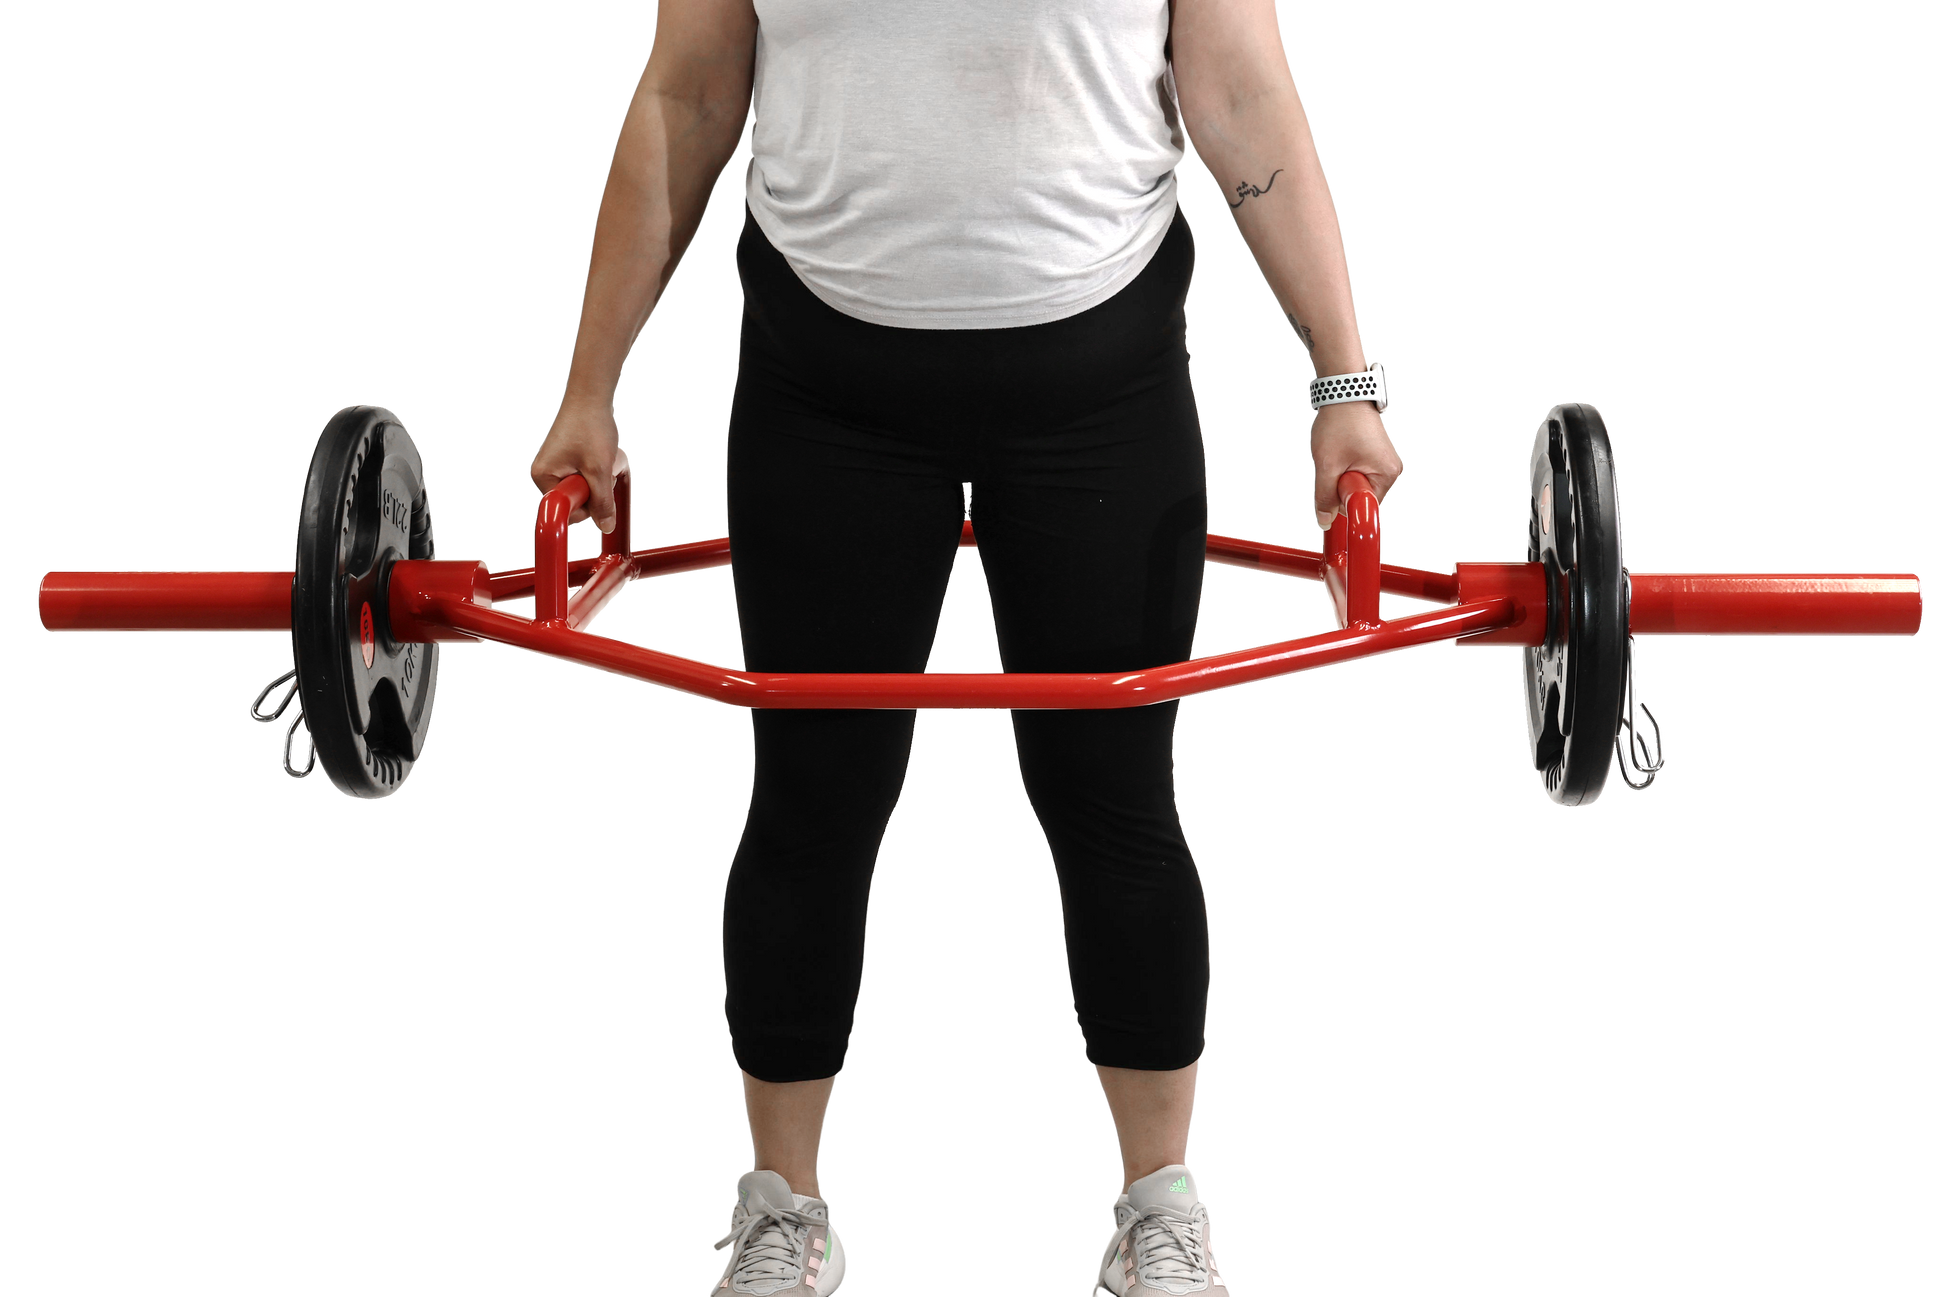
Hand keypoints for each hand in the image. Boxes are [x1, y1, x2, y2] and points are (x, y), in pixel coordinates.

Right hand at [530, 399, 632, 533]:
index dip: (585, 507)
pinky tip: (602, 456)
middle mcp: (546, 473)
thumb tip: (605, 525)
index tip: (597, 490)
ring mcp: (557, 465)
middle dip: (595, 490)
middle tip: (603, 469)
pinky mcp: (568, 459)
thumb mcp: (599, 469)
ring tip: (603, 459)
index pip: (564, 511)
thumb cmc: (589, 425)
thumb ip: (602, 501)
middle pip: (575, 500)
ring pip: (584, 488)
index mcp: (543, 476)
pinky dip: (598, 470)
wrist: (591, 396)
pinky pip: (585, 476)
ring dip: (599, 479)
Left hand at [1308, 399, 1404, 533]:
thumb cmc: (1341, 421)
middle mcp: (1391, 469)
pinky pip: (1359, 472)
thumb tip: (1325, 521)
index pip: (1366, 507)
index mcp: (1386, 474)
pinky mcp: (1376, 455)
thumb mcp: (1327, 465)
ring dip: (1342, 477)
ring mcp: (1384, 461)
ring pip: (1358, 485)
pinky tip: (1341, 453)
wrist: (1344, 392)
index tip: (1333, 495)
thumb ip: (1325, 497)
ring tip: (1337, 456)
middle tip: (1333, 467)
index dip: (1346, 505)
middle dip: (1342, 488)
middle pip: (1362, 497)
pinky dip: (1346, 467)